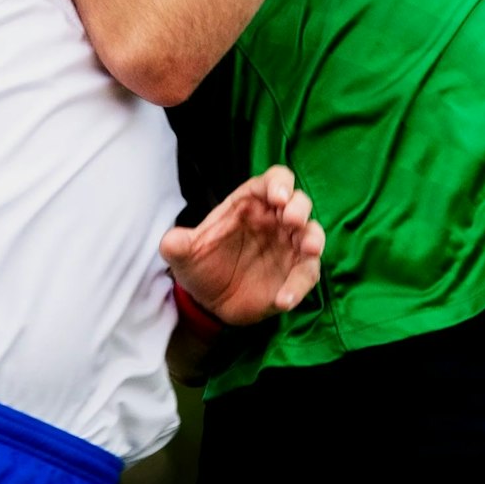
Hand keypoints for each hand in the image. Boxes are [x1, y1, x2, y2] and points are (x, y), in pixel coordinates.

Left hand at [160, 165, 325, 325]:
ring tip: (309, 249)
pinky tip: (284, 299)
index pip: (273, 181)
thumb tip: (170, 241)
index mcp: (250, 204)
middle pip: (298, 203)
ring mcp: (288, 248)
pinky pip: (306, 275)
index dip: (280, 183)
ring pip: (312, 234)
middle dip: (299, 207)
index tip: (278, 196)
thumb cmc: (200, 265)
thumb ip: (178, 245)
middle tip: (291, 219)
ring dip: (313, 239)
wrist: (207, 301)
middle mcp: (274, 221)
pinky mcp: (293, 275)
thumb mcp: (183, 254)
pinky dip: (299, 286)